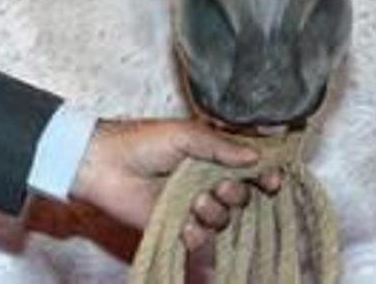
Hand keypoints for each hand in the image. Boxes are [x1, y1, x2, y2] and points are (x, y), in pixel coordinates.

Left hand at [69, 119, 273, 250]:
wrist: (104, 165)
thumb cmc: (143, 141)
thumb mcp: (187, 134)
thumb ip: (222, 146)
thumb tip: (256, 157)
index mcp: (214, 156)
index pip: (250, 169)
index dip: (264, 176)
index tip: (271, 181)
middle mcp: (207, 181)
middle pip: (242, 197)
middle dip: (238, 195)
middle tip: (220, 188)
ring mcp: (192, 206)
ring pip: (223, 219)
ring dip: (214, 213)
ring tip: (195, 203)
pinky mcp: (175, 226)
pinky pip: (199, 240)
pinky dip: (197, 236)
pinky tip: (186, 226)